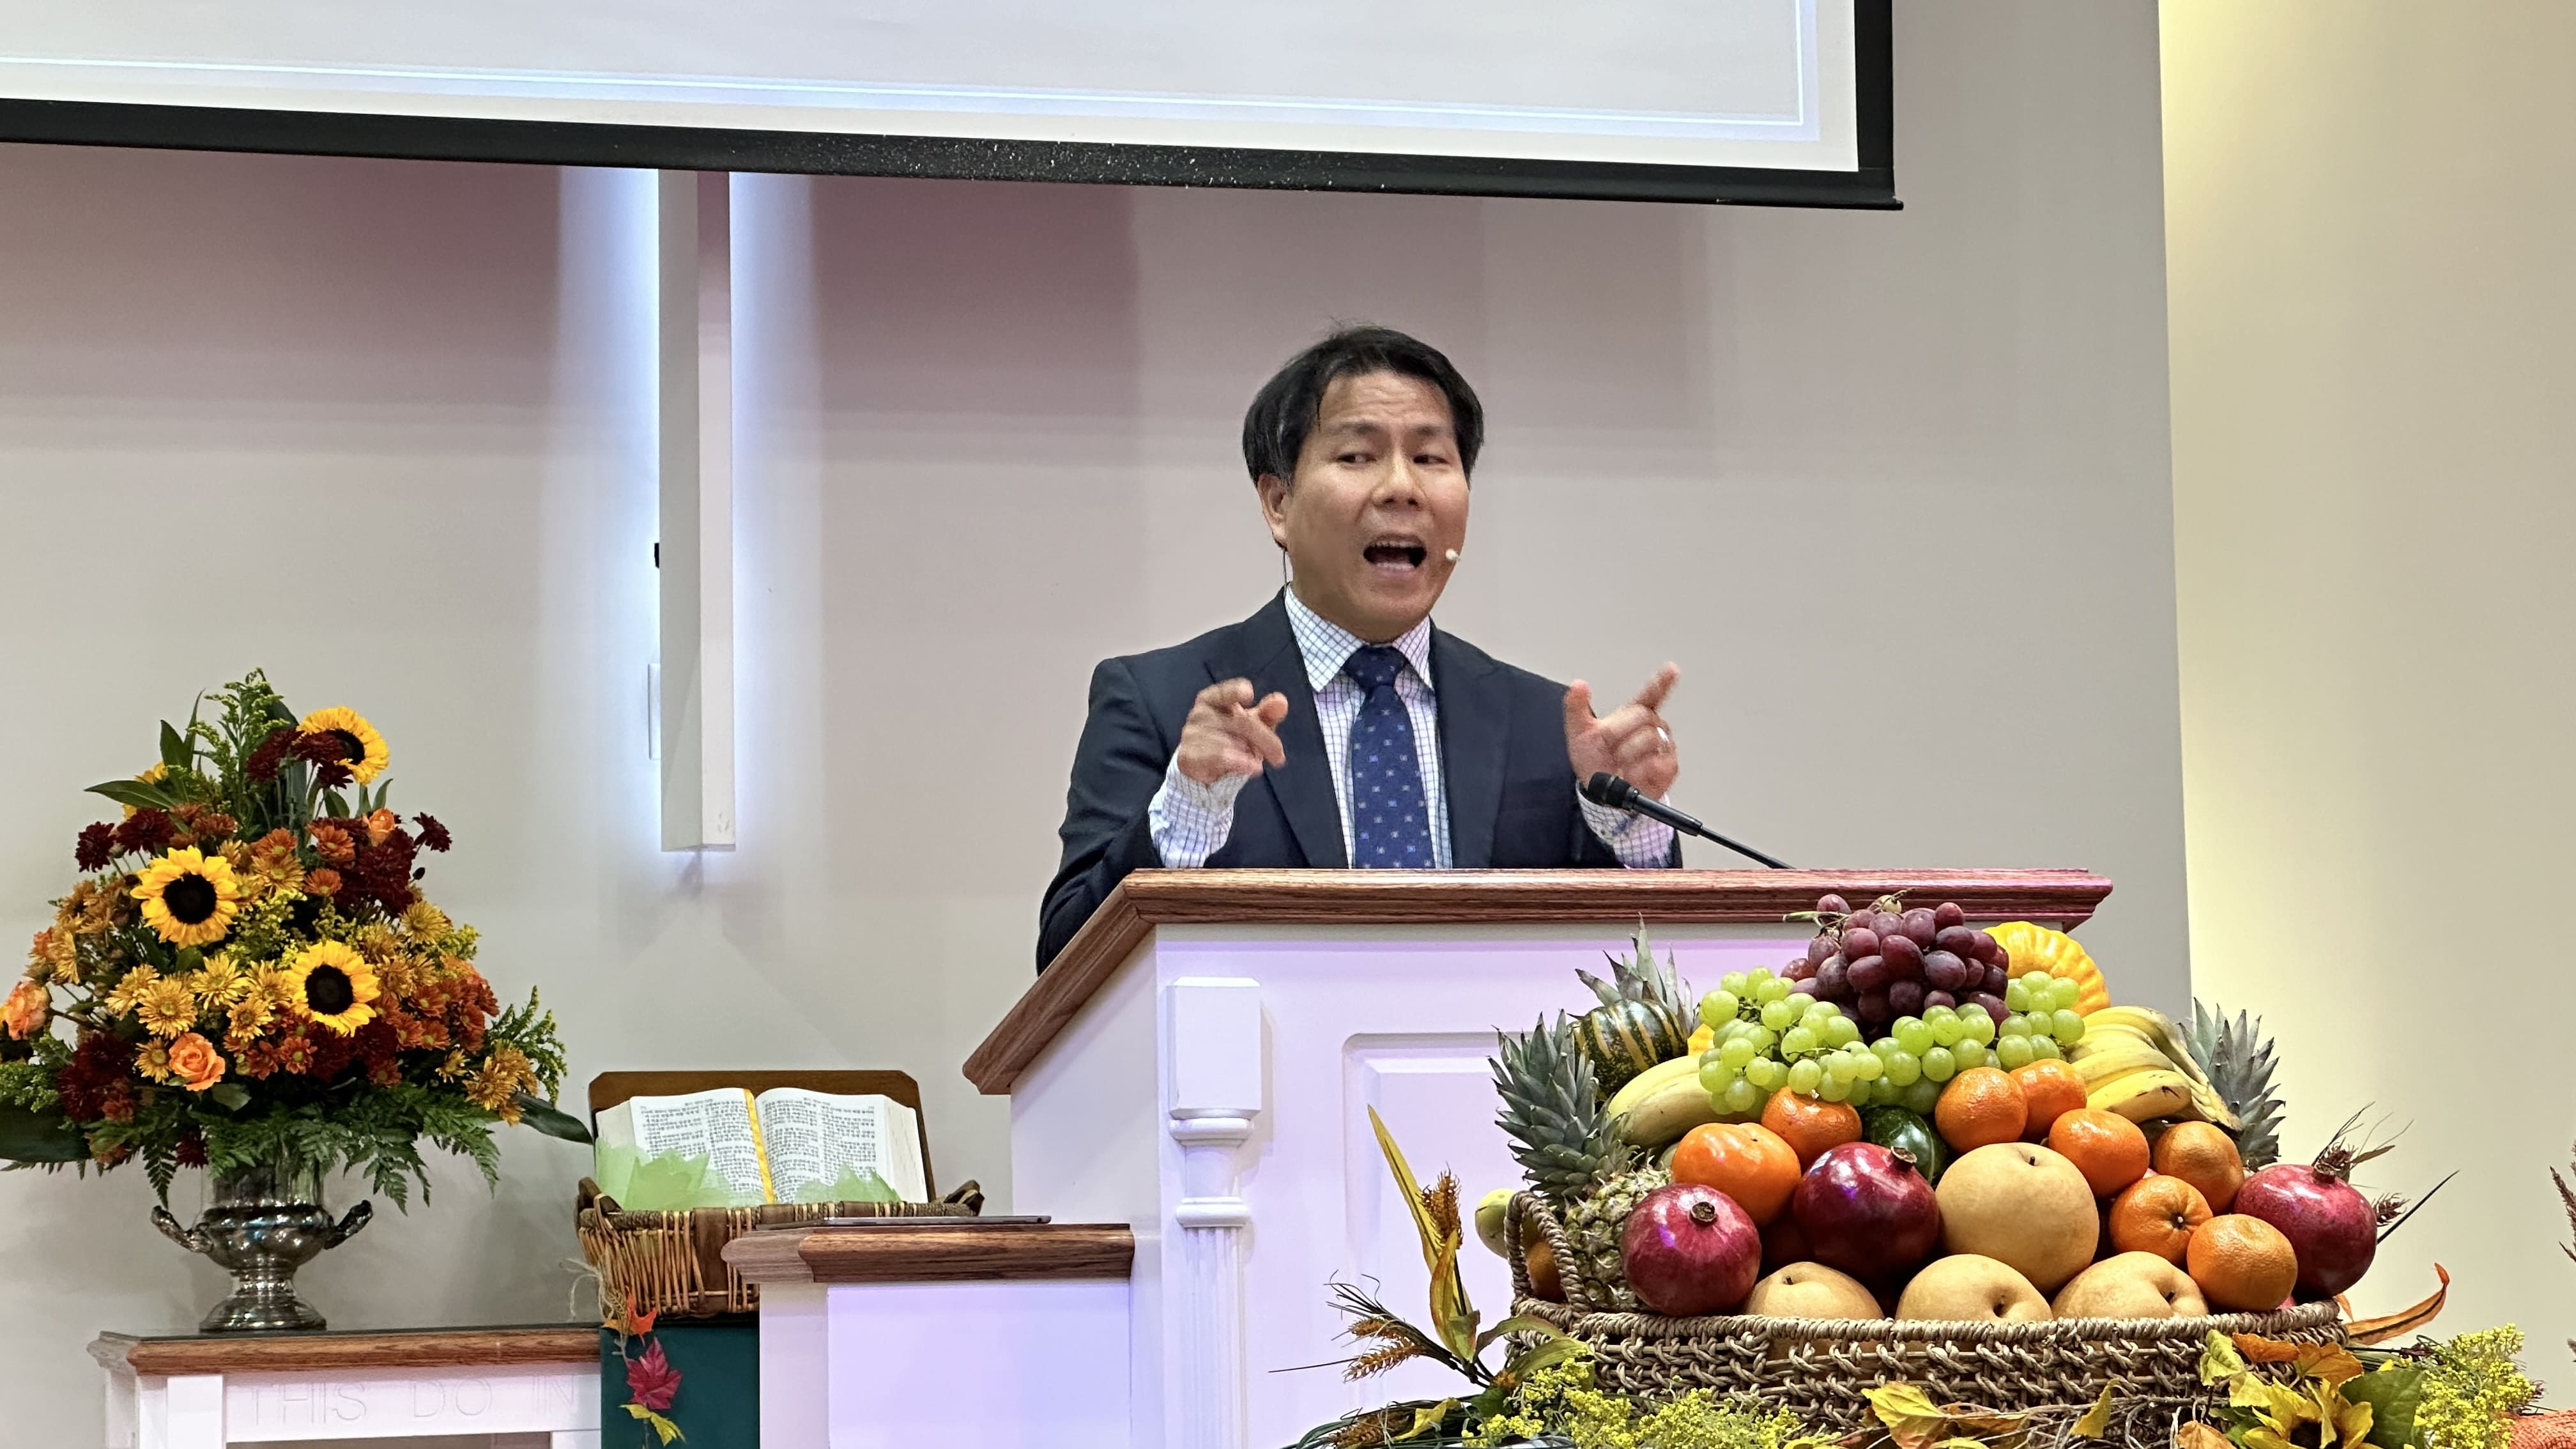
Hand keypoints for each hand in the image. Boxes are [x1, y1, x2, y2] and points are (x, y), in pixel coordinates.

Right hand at [1175, 678, 1290, 784]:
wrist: (1206, 768)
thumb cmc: (1232, 739)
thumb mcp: (1253, 725)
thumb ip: (1267, 713)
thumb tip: (1281, 702)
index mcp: (1213, 699)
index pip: (1224, 692)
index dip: (1235, 692)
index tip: (1249, 694)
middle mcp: (1199, 713)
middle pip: (1239, 722)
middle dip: (1264, 739)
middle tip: (1279, 756)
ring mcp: (1190, 734)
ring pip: (1228, 741)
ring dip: (1248, 753)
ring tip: (1257, 762)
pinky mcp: (1187, 755)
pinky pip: (1214, 757)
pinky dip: (1236, 762)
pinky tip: (1251, 767)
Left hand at [1564, 664, 1680, 801]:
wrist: (1602, 792)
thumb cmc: (1595, 759)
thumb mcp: (1579, 732)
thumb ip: (1576, 707)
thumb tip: (1578, 685)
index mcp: (1633, 713)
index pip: (1651, 694)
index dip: (1662, 682)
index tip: (1672, 670)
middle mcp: (1653, 726)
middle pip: (1643, 717)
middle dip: (1620, 734)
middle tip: (1610, 749)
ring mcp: (1663, 746)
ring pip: (1650, 739)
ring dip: (1627, 755)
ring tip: (1619, 764)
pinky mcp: (1668, 767)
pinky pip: (1655, 763)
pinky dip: (1637, 771)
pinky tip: (1630, 775)